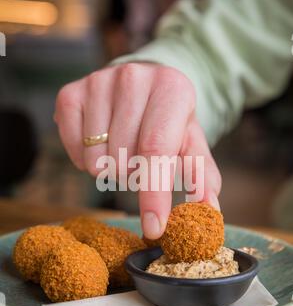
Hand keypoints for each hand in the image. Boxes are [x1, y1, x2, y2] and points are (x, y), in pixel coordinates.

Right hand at [54, 63, 220, 238]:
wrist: (144, 85)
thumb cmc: (169, 120)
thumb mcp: (191, 143)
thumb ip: (201, 176)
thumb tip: (208, 211)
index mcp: (171, 88)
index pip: (156, 150)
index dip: (154, 195)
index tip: (154, 228)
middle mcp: (133, 77)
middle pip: (124, 160)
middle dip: (134, 177)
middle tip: (142, 163)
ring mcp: (98, 82)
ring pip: (97, 160)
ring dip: (111, 169)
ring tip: (123, 151)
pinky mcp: (70, 93)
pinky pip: (74, 151)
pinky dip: (87, 161)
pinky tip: (101, 145)